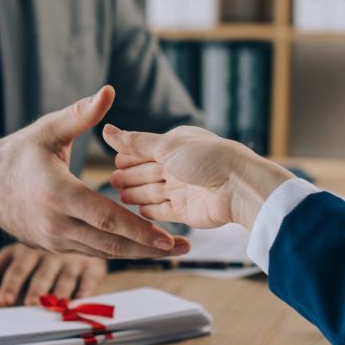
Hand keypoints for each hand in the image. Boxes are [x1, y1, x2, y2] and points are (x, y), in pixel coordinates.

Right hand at [0, 86, 189, 258]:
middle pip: (111, 244)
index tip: (168, 237)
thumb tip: (108, 91)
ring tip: (169, 250)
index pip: (107, 218)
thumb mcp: (46, 130)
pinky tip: (139, 246)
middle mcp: (56, 225)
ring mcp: (54, 241)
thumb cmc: (17, 154)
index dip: (139, 230)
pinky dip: (116, 250)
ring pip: (103, 252)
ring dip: (137, 253)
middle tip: (183, 247)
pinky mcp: (53, 247)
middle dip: (149, 248)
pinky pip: (90, 251)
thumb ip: (80, 115)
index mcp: (58, 195)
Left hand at [0, 243, 106, 305]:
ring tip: (57, 306)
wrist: (78, 226)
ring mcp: (73, 261)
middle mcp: (50, 256)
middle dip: (37, 290)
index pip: (18, 268)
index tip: (5, 300)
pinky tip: (83, 299)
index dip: (12, 284)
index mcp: (30, 252)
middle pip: (42, 275)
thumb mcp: (16, 253)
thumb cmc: (40, 249)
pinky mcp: (93, 266)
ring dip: (61, 293)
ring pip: (65, 279)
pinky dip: (87, 290)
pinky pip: (90, 279)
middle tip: (32, 303)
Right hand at [103, 125, 292, 230]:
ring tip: (120, 197)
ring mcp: (182, 190)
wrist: (237, 187)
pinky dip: (150, 213)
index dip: (129, 157)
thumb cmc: (206, 159)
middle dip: (130, 177)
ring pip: (152, 193)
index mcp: (176, 146)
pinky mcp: (186, 211)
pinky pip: (163, 212)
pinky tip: (138, 212)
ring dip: (137, 194)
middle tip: (112, 181)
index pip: (146, 151)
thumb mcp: (167, 146)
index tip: (114, 162)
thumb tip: (106, 131)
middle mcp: (179, 167)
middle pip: (147, 173)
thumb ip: (136, 142)